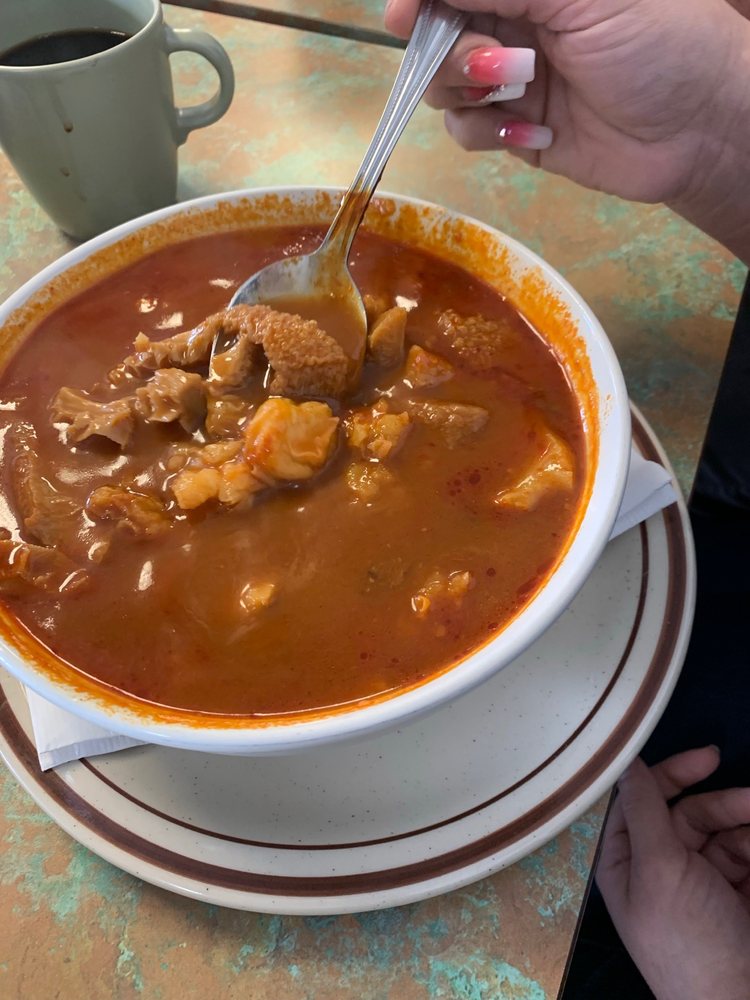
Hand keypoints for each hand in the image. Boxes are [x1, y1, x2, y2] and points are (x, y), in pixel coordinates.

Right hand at [385, 0, 749, 260]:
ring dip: (469, 94)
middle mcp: (513, 24)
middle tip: (495, 66)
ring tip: (521, 91)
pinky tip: (536, 130)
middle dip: (450, 53)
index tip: (403, 18)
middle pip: (436, 35)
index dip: (420, 3)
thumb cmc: (656, 41)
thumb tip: (417, 0)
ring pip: (443, 87)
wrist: (697, 128)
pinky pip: (467, 132)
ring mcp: (510, 80)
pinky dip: (490, 133)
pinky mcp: (514, 131)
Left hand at [596, 747, 749, 999]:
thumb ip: (644, 811)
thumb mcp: (659, 870)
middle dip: (719, 801)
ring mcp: (700, 882)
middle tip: (748, 790)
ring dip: (745, 821)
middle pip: (685, 812)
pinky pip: (745, 853)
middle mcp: (658, 868)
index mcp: (625, 863)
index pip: (636, 801)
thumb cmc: (690, 942)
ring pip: (722, 831)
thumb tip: (625, 761)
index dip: (665, 775)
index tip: (704, 759)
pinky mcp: (735, 894)